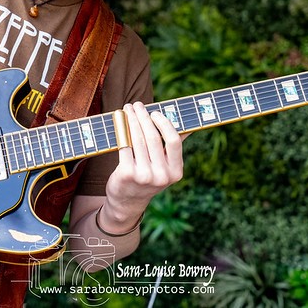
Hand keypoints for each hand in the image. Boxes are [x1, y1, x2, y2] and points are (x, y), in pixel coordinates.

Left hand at [102, 102, 186, 229]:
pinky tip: (119, 122)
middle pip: (153, 138)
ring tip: (128, 109)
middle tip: (137, 105)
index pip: (174, 141)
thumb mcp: (165, 167)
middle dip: (144, 117)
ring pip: (137, 140)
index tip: (155, 113)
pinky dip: (121, 131)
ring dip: (131, 120)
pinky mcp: (127, 175)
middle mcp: (162, 176)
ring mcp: (144, 177)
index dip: (164, 124)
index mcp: (176, 172)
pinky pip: (124, 146)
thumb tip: (188, 124)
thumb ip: (173, 148)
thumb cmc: (148, 177)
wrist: (127, 202)